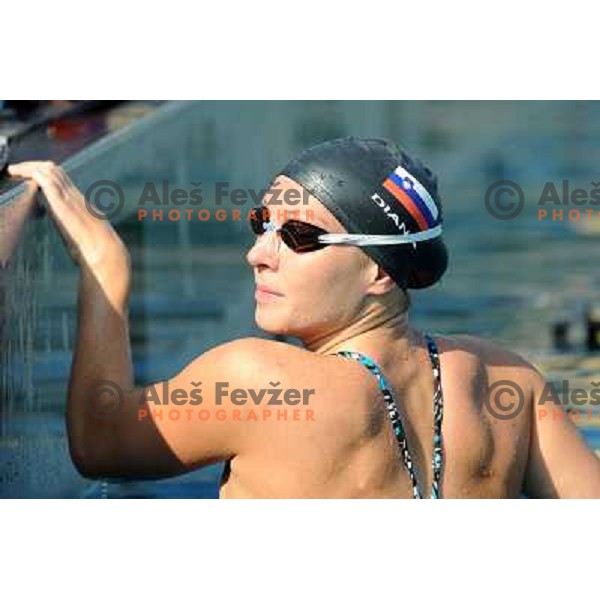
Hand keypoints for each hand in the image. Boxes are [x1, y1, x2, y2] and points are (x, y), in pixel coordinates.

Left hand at [7, 161, 129, 271]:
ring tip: (14, 170)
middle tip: (17, 169)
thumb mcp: (82, 233)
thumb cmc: (94, 247)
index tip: (29, 175)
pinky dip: (28, 172)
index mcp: (79, 202)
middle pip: (55, 170)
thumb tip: (69, 229)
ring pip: (49, 170)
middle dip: (34, 166)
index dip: (44, 173)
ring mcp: (68, 197)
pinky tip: (17, 173)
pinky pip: (44, 179)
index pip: (62, 179)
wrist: (103, 249)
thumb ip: (72, 226)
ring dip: (28, 167)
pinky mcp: (61, 201)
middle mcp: (74, 195)